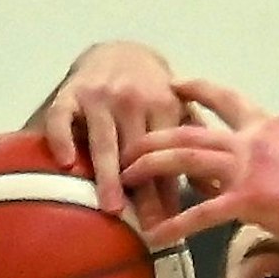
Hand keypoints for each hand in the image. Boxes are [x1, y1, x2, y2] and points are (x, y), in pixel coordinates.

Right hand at [42, 41, 186, 214]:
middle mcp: (132, 100)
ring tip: (111, 207)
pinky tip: (66, 163)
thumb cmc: (153, 94)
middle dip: (143, 192)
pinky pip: (61, 118)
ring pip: (103, 141)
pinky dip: (62, 138)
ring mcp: (99, 97)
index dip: (170, 192)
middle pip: (137, 153)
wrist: (120, 50)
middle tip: (146, 226)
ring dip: (108, 175)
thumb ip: (194, 147)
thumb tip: (217, 190)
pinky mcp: (69, 93)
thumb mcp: (179, 112)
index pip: (168, 156)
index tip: (172, 225)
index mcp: (164, 106)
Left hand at [121, 79, 278, 249]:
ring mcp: (249, 169)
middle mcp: (253, 141)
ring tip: (126, 178)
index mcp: (270, 127)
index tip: (175, 85)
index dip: (197, 90)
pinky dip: (175, 224)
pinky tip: (156, 235)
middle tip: (129, 144)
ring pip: (185, 160)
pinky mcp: (249, 201)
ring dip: (151, 167)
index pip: (226, 100)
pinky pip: (202, 213)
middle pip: (190, 131)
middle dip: (153, 136)